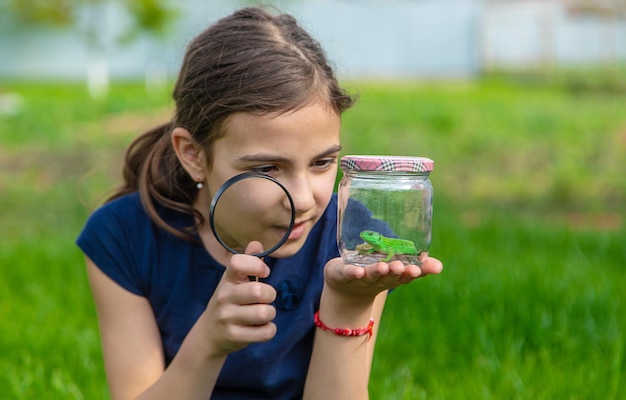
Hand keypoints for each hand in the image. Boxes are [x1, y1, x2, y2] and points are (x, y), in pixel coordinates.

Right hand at [201, 241, 276, 355]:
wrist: (209, 334)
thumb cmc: (230, 301)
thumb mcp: (234, 281)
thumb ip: (249, 262)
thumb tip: (257, 243)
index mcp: (227, 279)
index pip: (238, 263)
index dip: (257, 265)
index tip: (264, 273)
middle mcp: (224, 296)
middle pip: (258, 291)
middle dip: (271, 294)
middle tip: (266, 298)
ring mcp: (227, 317)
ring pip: (264, 313)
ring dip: (270, 313)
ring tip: (262, 314)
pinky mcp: (234, 336)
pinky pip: (265, 332)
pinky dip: (269, 330)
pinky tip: (260, 328)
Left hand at [323, 256, 442, 301]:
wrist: (344, 289)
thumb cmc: (374, 273)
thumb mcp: (395, 268)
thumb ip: (417, 265)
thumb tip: (439, 265)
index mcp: (392, 277)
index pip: (407, 275)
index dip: (416, 272)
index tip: (423, 268)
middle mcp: (378, 280)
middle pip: (389, 277)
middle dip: (396, 272)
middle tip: (402, 267)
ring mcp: (361, 279)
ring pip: (371, 275)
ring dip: (377, 272)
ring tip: (384, 267)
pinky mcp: (343, 274)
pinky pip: (349, 273)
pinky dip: (353, 273)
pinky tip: (358, 271)